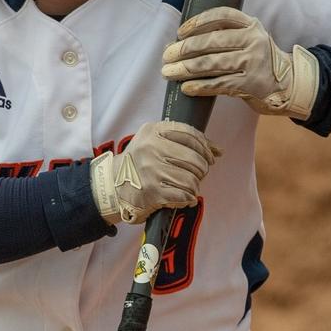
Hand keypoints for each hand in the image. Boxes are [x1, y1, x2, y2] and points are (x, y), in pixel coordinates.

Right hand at [89, 121, 220, 225]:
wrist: (113, 185)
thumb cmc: (139, 163)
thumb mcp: (155, 142)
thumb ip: (185, 141)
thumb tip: (217, 150)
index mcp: (152, 131)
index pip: (190, 134)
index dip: (205, 147)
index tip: (210, 156)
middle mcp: (151, 149)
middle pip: (194, 159)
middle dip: (202, 169)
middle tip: (198, 173)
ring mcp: (151, 170)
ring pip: (191, 179)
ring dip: (195, 186)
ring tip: (189, 186)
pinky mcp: (152, 192)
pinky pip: (184, 195)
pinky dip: (188, 198)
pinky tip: (185, 197)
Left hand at [160, 7, 318, 118]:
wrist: (287, 84)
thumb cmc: (257, 60)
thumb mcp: (247, 40)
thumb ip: (221, 37)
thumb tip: (178, 44)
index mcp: (250, 25)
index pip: (221, 15)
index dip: (198, 22)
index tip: (180, 31)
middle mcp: (253, 40)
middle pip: (212, 41)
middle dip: (184, 49)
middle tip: (166, 56)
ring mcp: (253, 62)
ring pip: (212, 63)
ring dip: (186, 69)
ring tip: (168, 72)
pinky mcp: (250, 84)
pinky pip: (219, 84)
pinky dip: (200, 86)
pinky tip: (186, 87)